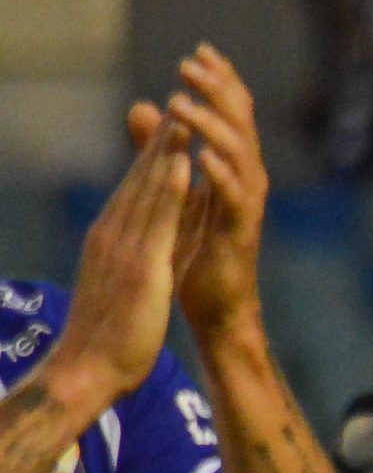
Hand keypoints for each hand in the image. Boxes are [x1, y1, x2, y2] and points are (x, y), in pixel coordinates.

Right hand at [53, 111, 191, 405]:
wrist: (86, 371)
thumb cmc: (106, 334)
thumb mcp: (119, 283)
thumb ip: (128, 257)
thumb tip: (135, 243)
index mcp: (111, 238)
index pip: (137, 189)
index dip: (154, 156)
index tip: (172, 124)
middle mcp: (114, 234)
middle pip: (141, 180)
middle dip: (162, 140)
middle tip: (182, 101)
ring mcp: (124, 248)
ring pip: (149, 191)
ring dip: (167, 152)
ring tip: (185, 114)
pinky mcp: (140, 267)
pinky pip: (159, 222)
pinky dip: (171, 191)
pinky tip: (184, 164)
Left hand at [129, 45, 269, 342]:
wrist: (217, 307)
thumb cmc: (198, 250)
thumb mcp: (176, 188)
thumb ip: (162, 149)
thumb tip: (142, 105)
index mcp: (235, 167)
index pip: (234, 113)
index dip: (221, 80)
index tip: (201, 49)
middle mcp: (248, 180)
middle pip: (241, 123)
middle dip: (217, 90)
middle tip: (188, 63)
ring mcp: (247, 206)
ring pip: (238, 153)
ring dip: (211, 125)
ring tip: (182, 101)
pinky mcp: (239, 233)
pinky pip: (233, 197)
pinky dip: (219, 174)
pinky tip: (202, 155)